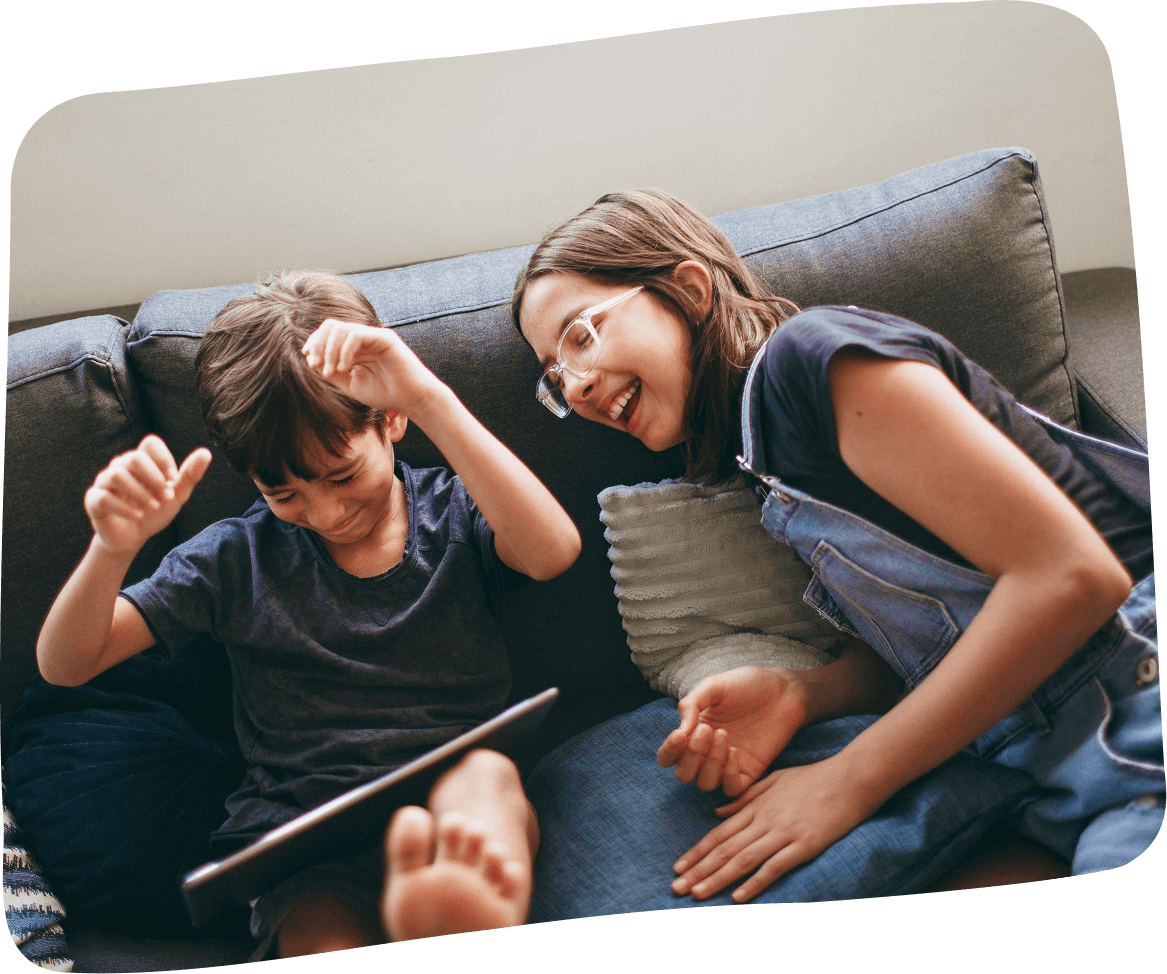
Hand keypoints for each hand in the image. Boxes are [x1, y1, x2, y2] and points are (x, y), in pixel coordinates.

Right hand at [84, 435, 211, 555]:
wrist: (133, 537)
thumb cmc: (155, 511)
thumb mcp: (177, 495)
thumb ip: (190, 475)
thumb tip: (206, 452)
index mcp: (142, 460)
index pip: (150, 443)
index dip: (164, 460)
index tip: (173, 480)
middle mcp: (120, 466)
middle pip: (134, 457)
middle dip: (154, 479)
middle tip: (165, 498)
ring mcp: (104, 482)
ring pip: (116, 474)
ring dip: (140, 493)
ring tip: (152, 508)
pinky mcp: (94, 500)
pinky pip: (103, 497)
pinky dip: (124, 508)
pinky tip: (138, 516)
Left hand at [301, 319, 436, 415]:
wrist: (411, 399)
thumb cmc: (385, 394)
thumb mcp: (350, 385)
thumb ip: (332, 372)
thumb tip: (312, 360)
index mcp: (355, 347)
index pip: (329, 334)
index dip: (315, 343)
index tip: (310, 360)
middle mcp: (363, 338)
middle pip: (331, 326)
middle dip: (319, 343)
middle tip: (316, 364)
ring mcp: (374, 336)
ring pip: (341, 329)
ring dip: (330, 350)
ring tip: (332, 371)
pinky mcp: (384, 338)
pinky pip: (356, 335)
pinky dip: (345, 351)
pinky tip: (344, 367)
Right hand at [657, 666, 810, 796]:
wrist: (782, 690)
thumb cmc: (747, 685)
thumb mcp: (714, 686)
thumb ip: (691, 704)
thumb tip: (680, 732)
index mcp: (693, 732)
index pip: (668, 755)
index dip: (668, 751)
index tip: (679, 735)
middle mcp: (707, 752)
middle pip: (683, 774)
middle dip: (690, 755)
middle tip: (707, 730)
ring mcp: (727, 764)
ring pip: (705, 783)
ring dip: (709, 762)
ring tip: (724, 734)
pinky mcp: (749, 772)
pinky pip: (730, 789)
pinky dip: (728, 774)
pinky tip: (735, 751)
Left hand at [669, 754, 881, 902]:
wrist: (849, 778)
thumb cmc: (813, 778)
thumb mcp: (773, 780)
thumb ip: (744, 798)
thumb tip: (718, 812)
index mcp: (755, 806)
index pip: (718, 833)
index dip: (696, 852)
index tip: (677, 868)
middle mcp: (764, 820)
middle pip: (725, 849)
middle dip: (698, 870)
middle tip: (676, 888)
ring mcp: (784, 833)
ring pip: (743, 859)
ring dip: (717, 879)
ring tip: (697, 894)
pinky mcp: (804, 845)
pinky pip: (775, 867)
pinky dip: (755, 882)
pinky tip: (738, 897)